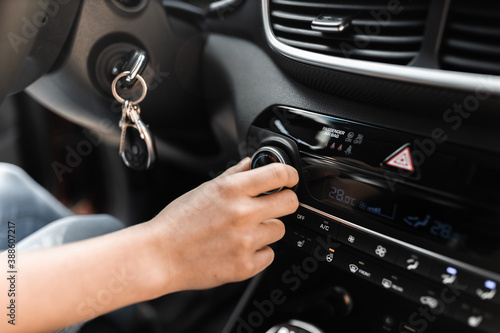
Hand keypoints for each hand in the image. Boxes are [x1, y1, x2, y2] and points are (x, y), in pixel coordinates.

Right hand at [148, 157, 298, 292]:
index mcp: (231, 190)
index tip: (290, 179)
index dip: (289, 175)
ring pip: (279, 229)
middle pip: (289, 202)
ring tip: (243, 231)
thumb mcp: (204, 189)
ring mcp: (245, 241)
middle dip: (284, 201)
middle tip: (272, 205)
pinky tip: (239, 248)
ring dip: (267, 229)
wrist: (159, 256)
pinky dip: (258, 253)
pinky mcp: (245, 266)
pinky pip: (269, 255)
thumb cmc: (177, 223)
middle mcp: (242, 213)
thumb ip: (233, 175)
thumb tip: (252, 163)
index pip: (279, 174)